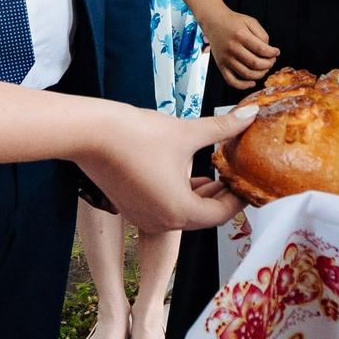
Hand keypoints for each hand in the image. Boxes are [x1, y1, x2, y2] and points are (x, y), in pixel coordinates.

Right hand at [76, 104, 257, 234]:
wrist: (89, 133)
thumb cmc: (135, 135)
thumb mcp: (187, 132)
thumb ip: (222, 129)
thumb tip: (249, 117)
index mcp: (179, 212)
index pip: (221, 214)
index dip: (238, 199)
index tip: (248, 185)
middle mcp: (161, 221)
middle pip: (202, 216)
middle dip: (221, 197)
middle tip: (234, 178)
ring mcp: (143, 216)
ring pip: (182, 213)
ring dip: (199, 196)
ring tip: (213, 174)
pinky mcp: (130, 206)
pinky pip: (163, 208)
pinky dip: (178, 195)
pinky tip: (184, 174)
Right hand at [202, 6, 278, 89]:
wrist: (214, 21)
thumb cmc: (233, 22)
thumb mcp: (250, 21)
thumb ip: (262, 34)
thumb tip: (269, 51)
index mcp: (241, 35)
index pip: (262, 50)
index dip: (272, 53)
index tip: (276, 52)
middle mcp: (232, 48)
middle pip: (255, 63)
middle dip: (269, 64)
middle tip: (272, 60)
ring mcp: (226, 59)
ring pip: (247, 74)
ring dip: (260, 74)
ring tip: (265, 68)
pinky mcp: (221, 66)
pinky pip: (232, 81)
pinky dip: (243, 85)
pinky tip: (252, 82)